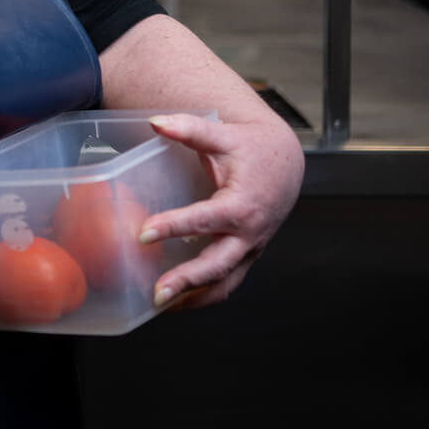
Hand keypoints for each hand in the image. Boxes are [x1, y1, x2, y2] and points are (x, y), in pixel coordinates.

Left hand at [139, 112, 304, 310]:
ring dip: (195, 296)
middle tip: (157, 292)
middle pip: (217, 264)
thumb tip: (155, 121)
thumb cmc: (251, 149)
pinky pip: (228, 282)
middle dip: (187, 280)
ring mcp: (250, 248)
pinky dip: (205, 295)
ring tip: (161, 307)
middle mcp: (249, 233)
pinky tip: (177, 302)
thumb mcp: (222, 135)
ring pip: (224, 281)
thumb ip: (188, 128)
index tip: (143, 234)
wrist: (285, 163)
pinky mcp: (247, 255)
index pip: (204, 221)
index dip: (174, 227)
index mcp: (242, 205)